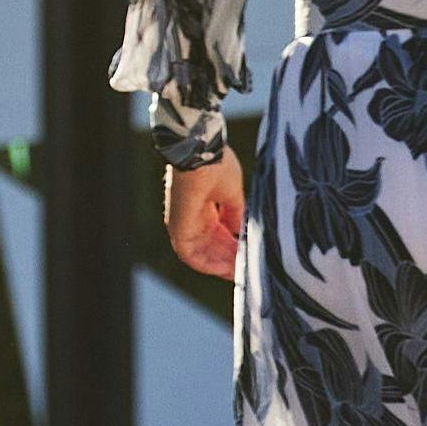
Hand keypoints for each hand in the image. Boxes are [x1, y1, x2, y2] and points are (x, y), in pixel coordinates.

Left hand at [164, 152, 245, 284]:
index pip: (218, 232)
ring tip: (239, 273)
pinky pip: (190, 255)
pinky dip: (208, 264)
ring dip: (220, 265)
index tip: (248, 254)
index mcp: (204, 204)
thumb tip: (240, 229)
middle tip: (246, 268)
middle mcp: (192, 216)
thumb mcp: (231, 192)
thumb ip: (234, 212)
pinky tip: (226, 269)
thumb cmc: (216, 165)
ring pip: (201, 253)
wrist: (200, 152)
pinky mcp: (177, 228)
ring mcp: (183, 222)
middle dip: (229, 258)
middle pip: (210, 245)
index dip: (233, 244)